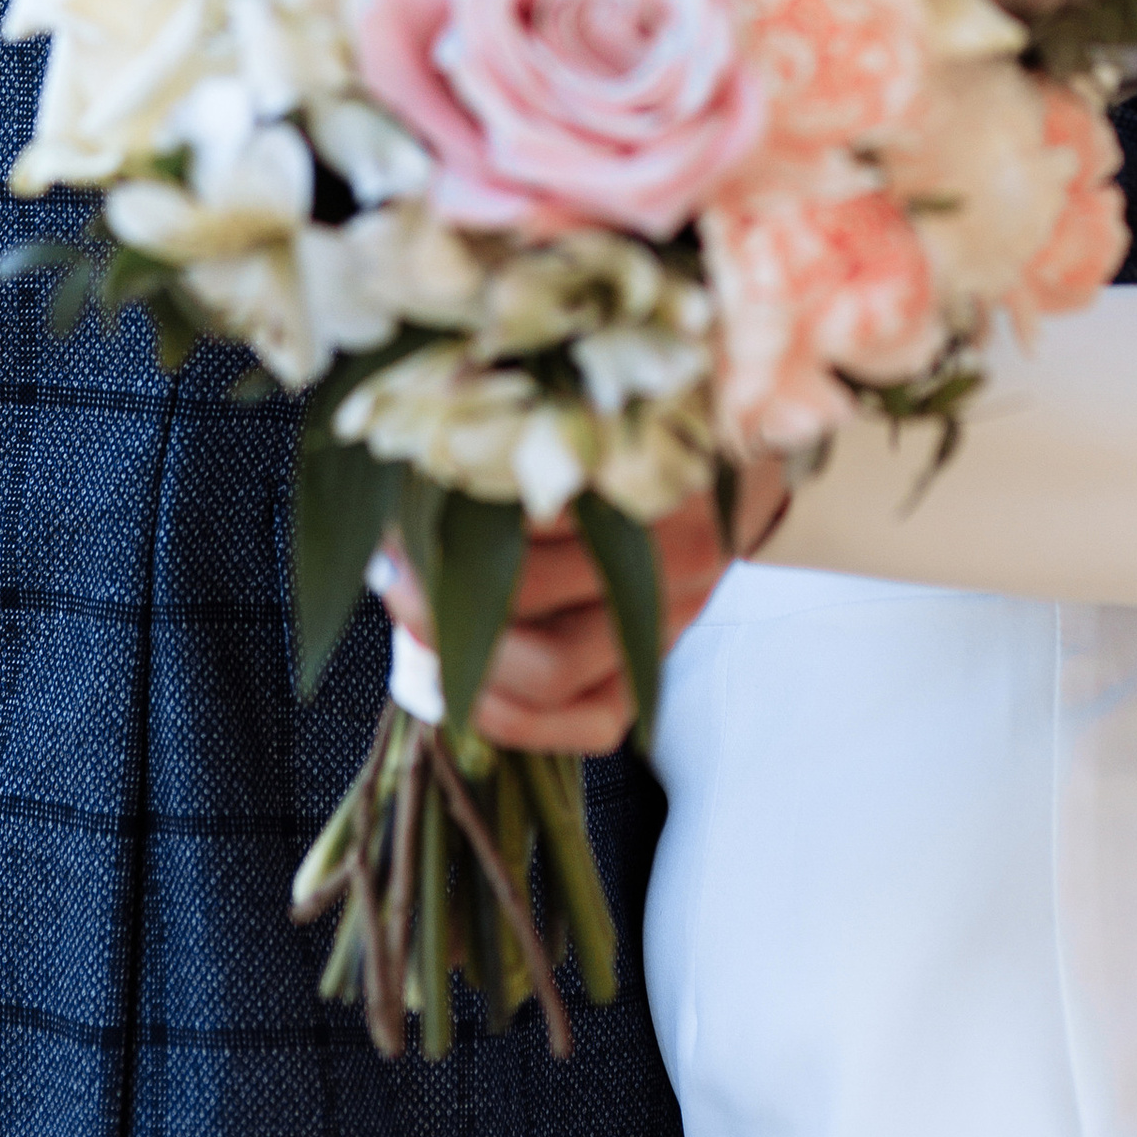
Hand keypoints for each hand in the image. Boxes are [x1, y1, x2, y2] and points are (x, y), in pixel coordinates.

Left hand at [378, 469, 787, 753]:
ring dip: (458, 655)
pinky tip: (458, 685)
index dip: (445, 508)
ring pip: (549, 672)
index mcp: (651, 473)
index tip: (397, 500)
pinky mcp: (660, 669)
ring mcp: (670, 620)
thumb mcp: (602, 412)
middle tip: (390, 568)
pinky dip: (512, 718)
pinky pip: (588, 725)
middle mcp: (670, 554)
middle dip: (437, 588)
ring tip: (410, 615)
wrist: (747, 477)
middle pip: (527, 592)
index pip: (527, 505)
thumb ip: (531, 435)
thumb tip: (416, 470)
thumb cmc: (654, 431)